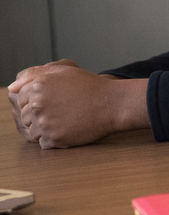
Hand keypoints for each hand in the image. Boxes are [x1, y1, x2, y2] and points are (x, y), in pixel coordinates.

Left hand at [7, 61, 148, 147]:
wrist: (111, 103)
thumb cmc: (89, 86)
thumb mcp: (63, 71)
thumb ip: (33, 74)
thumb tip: (12, 88)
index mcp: (38, 86)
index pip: (20, 98)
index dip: (36, 99)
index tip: (53, 99)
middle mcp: (38, 105)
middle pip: (24, 115)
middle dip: (39, 113)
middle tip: (61, 108)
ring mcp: (45, 123)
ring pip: (32, 130)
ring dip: (45, 127)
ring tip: (64, 118)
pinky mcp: (54, 139)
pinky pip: (43, 142)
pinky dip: (53, 138)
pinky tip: (67, 127)